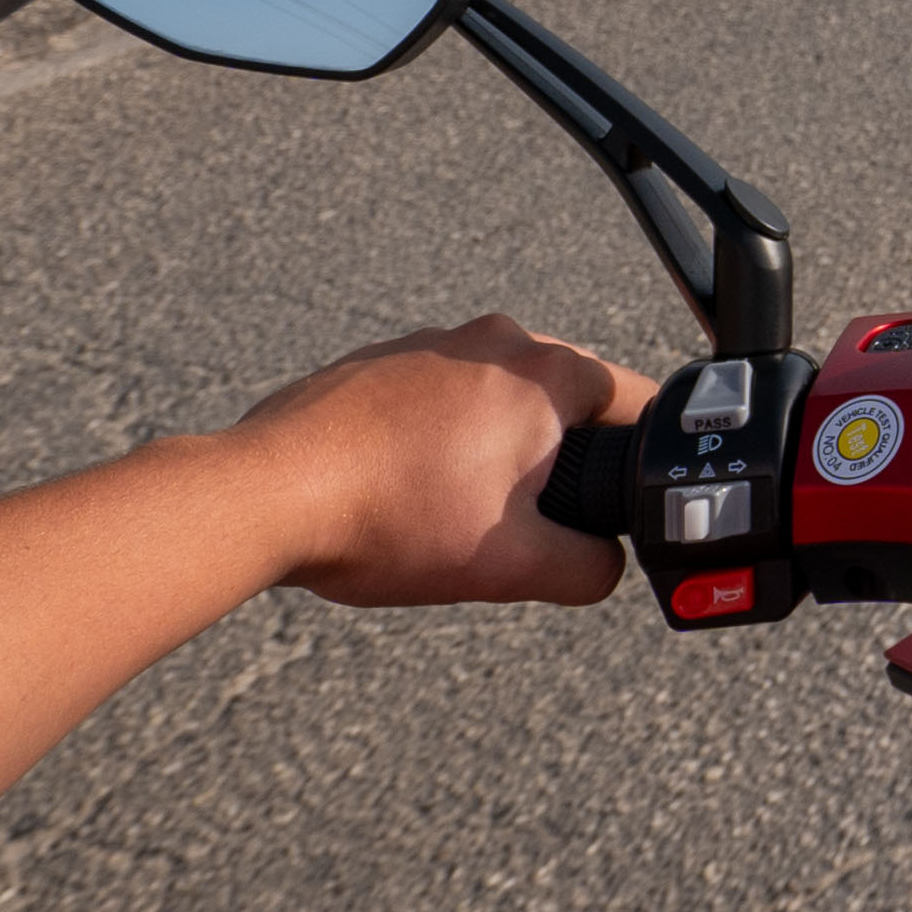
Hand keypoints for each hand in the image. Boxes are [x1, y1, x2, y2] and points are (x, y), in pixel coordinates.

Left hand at [230, 317, 644, 609]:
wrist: (270, 493)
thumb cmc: (390, 520)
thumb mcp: (510, 567)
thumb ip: (587, 570)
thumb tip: (606, 566)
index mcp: (541, 375)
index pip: (632, 396)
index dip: (641, 448)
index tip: (629, 487)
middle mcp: (491, 341)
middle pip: (562, 395)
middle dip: (561, 452)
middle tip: (536, 515)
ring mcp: (428, 344)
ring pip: (495, 394)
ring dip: (494, 443)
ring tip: (459, 508)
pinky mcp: (376, 361)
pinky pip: (436, 395)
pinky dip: (438, 435)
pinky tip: (408, 488)